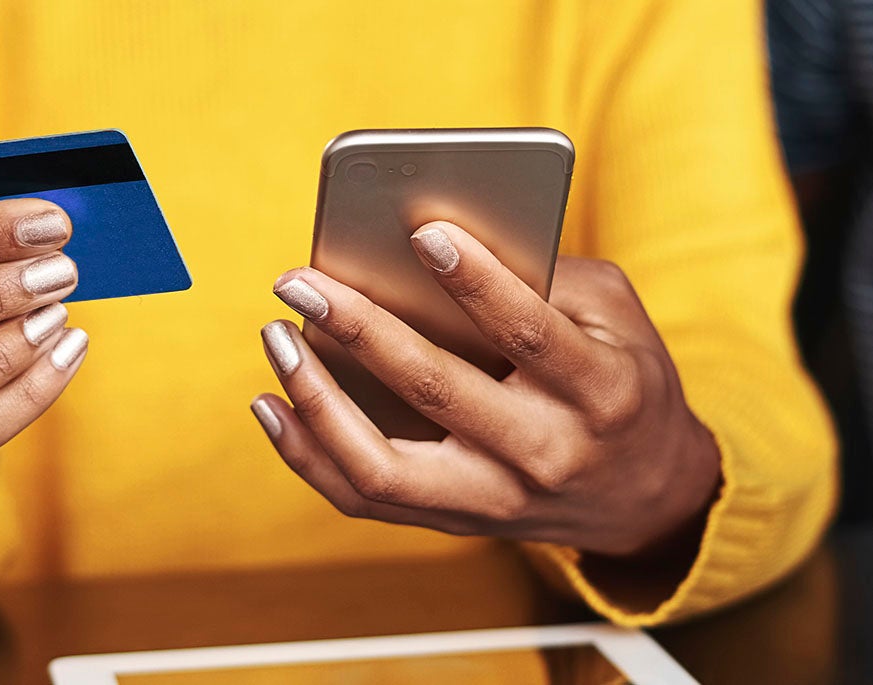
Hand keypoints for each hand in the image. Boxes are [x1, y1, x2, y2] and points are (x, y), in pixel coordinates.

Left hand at [252, 220, 720, 557]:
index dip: (477, 282)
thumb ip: (544, 277)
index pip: (531, 334)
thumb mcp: (616, 318)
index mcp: (600, 392)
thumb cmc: (623, 381)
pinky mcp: (454, 521)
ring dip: (316, 400)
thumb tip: (434, 247)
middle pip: (436, 392)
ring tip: (278, 340)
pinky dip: (308, 453)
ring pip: (382, 467)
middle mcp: (543, 454)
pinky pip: (365, 497)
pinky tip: (273, 404)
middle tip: (300, 281)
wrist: (646, 497)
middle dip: (359, 328)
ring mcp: (493, 499)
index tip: (422, 231)